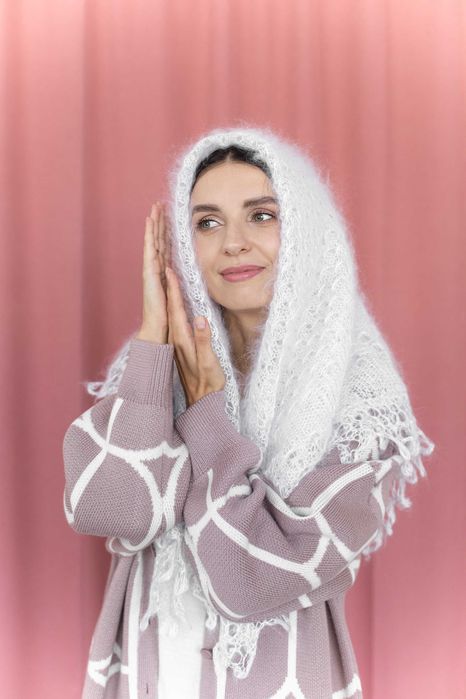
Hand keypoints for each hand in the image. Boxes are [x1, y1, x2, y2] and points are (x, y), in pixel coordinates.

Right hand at [135, 202, 171, 343]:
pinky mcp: (149, 272)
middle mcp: (156, 268)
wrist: (158, 328)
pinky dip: (149, 234)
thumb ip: (182, 284)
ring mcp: (150, 269)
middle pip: (158, 240)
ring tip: (154, 207)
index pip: (166, 247)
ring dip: (153, 223)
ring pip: (153, 240)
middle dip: (159, 222)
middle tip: (159, 204)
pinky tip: (150, 222)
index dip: (167, 232)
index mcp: (164, 273)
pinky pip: (150, 248)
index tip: (169, 217)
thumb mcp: (180, 295)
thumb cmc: (169, 317)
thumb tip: (190, 276)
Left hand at [165, 266, 225, 406]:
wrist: (202, 402)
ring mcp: (179, 343)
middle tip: (165, 265)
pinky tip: (178, 302)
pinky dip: (176, 307)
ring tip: (169, 277)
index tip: (170, 270)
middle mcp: (178, 339)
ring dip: (171, 295)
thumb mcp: (209, 362)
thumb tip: (200, 319)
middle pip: (171, 307)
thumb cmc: (209, 382)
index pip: (177, 309)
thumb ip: (204, 340)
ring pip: (173, 313)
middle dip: (168, 286)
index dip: (174, 290)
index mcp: (183, 339)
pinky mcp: (183, 346)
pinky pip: (177, 320)